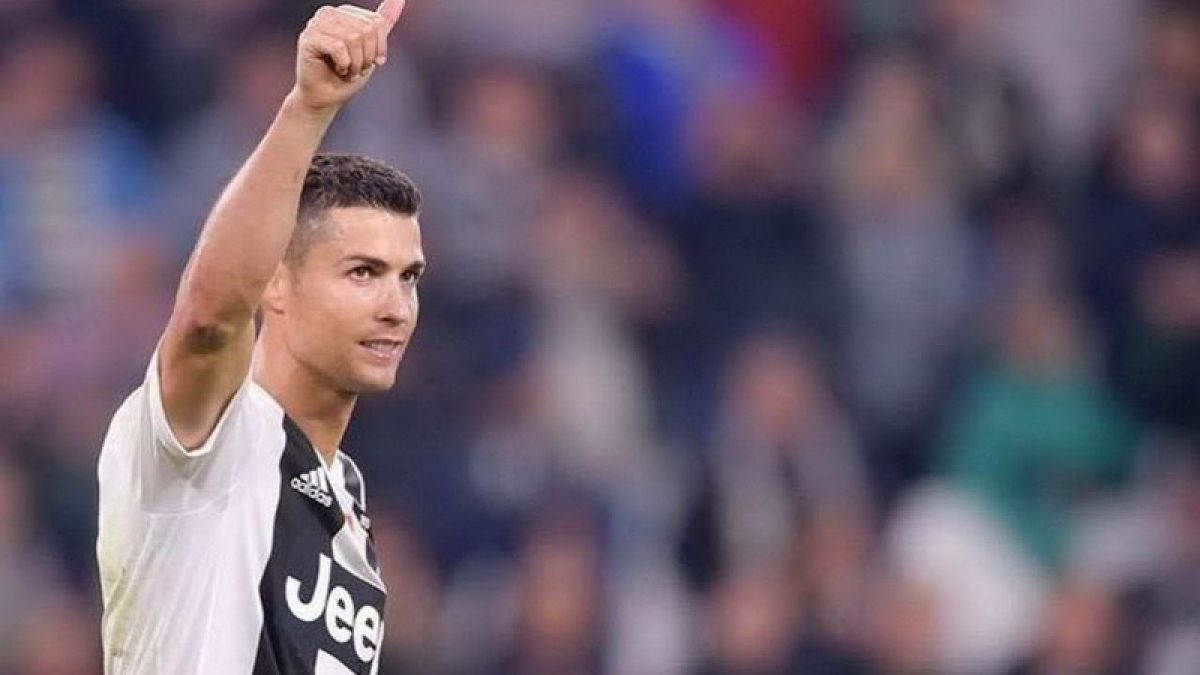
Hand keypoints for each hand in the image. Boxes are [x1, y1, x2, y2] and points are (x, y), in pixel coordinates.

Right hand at [291, 0, 405, 112]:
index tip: (373, 62)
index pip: (376, 22)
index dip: (379, 47)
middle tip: (357, 68)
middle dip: (367, 56)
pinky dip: (344, 64)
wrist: (326, 98)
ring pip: (353, 37)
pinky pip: (338, 47)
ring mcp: (316, 24)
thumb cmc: (347, 74)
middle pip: (366, 29)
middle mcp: (328, 13)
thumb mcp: (371, 47)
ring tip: (348, 71)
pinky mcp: (308, 38)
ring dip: (356, 63)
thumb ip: (384, 22)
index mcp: (344, 12)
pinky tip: (338, 70)